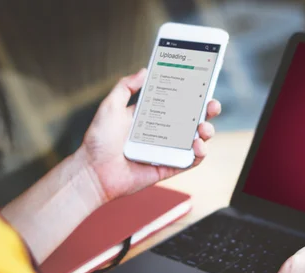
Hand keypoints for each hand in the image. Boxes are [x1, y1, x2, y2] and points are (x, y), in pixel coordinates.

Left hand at [78, 68, 221, 201]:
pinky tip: (198, 145)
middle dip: (207, 111)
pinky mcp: (169, 167)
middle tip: (211, 105)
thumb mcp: (110, 106)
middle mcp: (162, 132)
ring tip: (203, 128)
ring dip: (206, 132)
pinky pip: (191, 161)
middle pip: (192, 119)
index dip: (192, 93)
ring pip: (196, 139)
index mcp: (151, 116)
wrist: (93, 171)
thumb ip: (126, 87)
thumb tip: (144, 70)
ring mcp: (167, 150)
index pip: (177, 101)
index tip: (202, 83)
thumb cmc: (98, 141)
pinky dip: (200, 153)